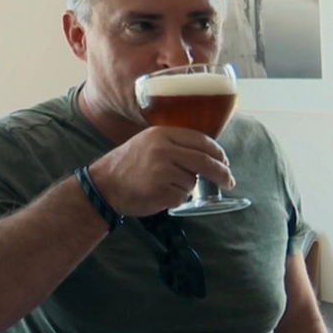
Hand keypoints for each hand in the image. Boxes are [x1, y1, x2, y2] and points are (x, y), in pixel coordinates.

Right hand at [89, 127, 234, 216]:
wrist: (104, 186)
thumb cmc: (127, 166)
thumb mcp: (148, 143)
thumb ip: (174, 144)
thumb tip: (208, 154)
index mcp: (161, 134)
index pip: (201, 140)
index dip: (218, 152)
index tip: (224, 161)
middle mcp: (163, 149)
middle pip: (205, 161)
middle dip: (221, 173)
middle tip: (228, 181)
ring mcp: (163, 170)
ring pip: (193, 181)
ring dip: (187, 187)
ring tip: (165, 185)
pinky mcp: (162, 190)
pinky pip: (183, 196)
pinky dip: (177, 198)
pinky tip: (160, 194)